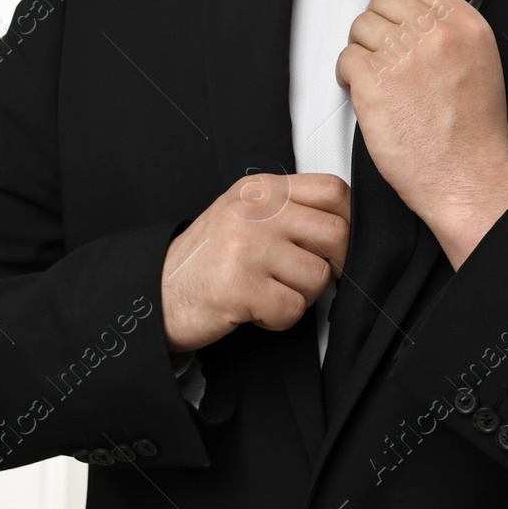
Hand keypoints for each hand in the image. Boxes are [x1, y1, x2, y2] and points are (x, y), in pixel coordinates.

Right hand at [159, 172, 351, 352]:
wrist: (158, 292)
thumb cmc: (207, 258)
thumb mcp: (246, 214)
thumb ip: (290, 209)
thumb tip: (346, 225)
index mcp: (261, 190)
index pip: (332, 190)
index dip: (349, 220)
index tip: (339, 243)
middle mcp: (255, 212)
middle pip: (336, 233)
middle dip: (332, 265)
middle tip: (306, 276)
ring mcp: (247, 246)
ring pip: (318, 276)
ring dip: (301, 296)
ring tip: (270, 291)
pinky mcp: (240, 286)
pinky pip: (293, 309)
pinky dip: (280, 318)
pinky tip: (257, 308)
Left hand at [334, 0, 507, 267]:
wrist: (466, 177)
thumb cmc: (474, 133)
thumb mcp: (482, 62)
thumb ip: (453, 29)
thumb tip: (421, 10)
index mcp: (465, 26)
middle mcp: (435, 35)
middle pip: (383, 1)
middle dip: (376, 23)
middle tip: (380, 48)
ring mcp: (404, 57)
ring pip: (361, 28)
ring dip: (362, 51)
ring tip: (377, 78)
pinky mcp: (374, 83)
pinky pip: (346, 58)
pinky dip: (348, 75)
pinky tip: (363, 91)